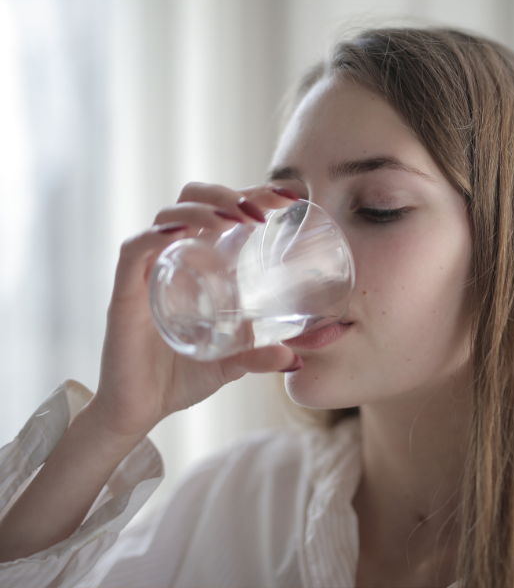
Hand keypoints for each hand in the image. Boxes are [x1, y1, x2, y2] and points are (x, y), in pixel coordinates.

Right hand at [88, 182, 301, 438]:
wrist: (138, 411)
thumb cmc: (181, 377)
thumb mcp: (231, 364)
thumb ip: (259, 357)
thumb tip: (296, 359)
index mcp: (199, 263)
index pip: (222, 211)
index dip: (253, 194)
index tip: (288, 198)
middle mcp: (173, 258)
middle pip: (193, 200)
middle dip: (227, 194)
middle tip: (261, 211)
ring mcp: (148, 272)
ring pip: (167, 216)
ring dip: (202, 209)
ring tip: (233, 220)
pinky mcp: (125, 293)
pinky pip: (134, 251)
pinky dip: (156, 235)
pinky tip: (182, 233)